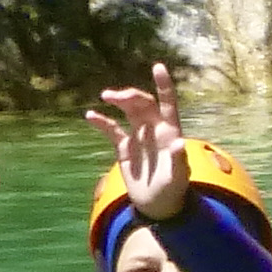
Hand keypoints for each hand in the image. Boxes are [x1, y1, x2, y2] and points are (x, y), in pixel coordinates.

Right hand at [84, 61, 194, 222]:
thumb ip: (179, 159)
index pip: (168, 103)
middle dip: (131, 96)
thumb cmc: (173, 189)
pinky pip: (112, 130)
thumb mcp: (178, 176)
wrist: (157, 205)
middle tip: (114, 96)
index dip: (164, 85)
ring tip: (106, 97)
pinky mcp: (124, 148)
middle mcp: (154, 129)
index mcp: (170, 131)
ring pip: (128, 111)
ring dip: (118, 101)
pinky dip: (102, 122)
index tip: (158, 66)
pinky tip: (91, 115)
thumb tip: (180, 142)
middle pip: (143, 104)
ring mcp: (138, 136)